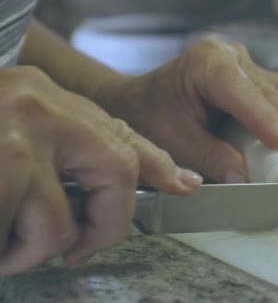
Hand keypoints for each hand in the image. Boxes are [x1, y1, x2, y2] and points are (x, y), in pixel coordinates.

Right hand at [0, 66, 201, 274]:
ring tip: (10, 246)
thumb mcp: (20, 128)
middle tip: (83, 247)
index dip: (157, 163)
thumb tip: (144, 177)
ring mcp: (12, 140)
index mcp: (43, 100)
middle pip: (116, 167)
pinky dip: (7, 253)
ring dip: (36, 249)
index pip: (118, 131)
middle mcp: (35, 109)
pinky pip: (18, 239)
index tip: (185, 185)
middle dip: (109, 221)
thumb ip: (68, 149)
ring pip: (59, 221)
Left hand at [97, 40, 277, 182]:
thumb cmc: (151, 117)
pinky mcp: (260, 79)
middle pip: (276, 94)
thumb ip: (211, 159)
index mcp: (207, 63)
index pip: (245, 92)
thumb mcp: (174, 142)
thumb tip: (246, 181)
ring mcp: (249, 66)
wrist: (140, 102)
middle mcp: (233, 57)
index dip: (269, 120)